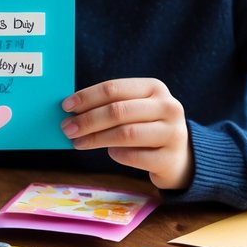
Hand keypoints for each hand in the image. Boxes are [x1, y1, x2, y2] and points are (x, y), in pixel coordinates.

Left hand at [60, 78, 192, 189]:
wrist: (181, 156)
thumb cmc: (148, 127)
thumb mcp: (137, 108)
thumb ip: (112, 104)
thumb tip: (72, 111)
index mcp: (155, 88)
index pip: (114, 88)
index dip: (87, 97)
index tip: (66, 107)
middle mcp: (168, 107)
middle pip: (118, 111)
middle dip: (87, 120)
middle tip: (67, 128)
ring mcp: (172, 133)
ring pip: (125, 134)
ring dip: (96, 139)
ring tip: (78, 142)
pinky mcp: (169, 158)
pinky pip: (134, 157)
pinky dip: (117, 154)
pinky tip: (110, 152)